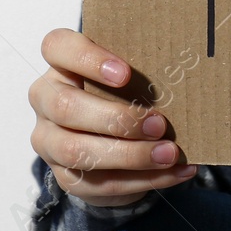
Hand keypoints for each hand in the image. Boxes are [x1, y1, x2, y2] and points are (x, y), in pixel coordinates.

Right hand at [29, 28, 196, 205]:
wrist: (109, 137)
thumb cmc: (123, 92)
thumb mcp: (128, 75)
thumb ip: (141, 68)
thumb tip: (184, 70)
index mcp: (61, 65)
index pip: (57, 47)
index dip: (88, 58)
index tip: (126, 73)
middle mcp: (46, 101)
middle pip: (66, 107)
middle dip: (117, 118)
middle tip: (159, 123)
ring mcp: (49, 141)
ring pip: (78, 151)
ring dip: (130, 155)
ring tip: (170, 153)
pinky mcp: (66, 176)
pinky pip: (100, 183)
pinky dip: (144, 179)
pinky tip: (176, 172)